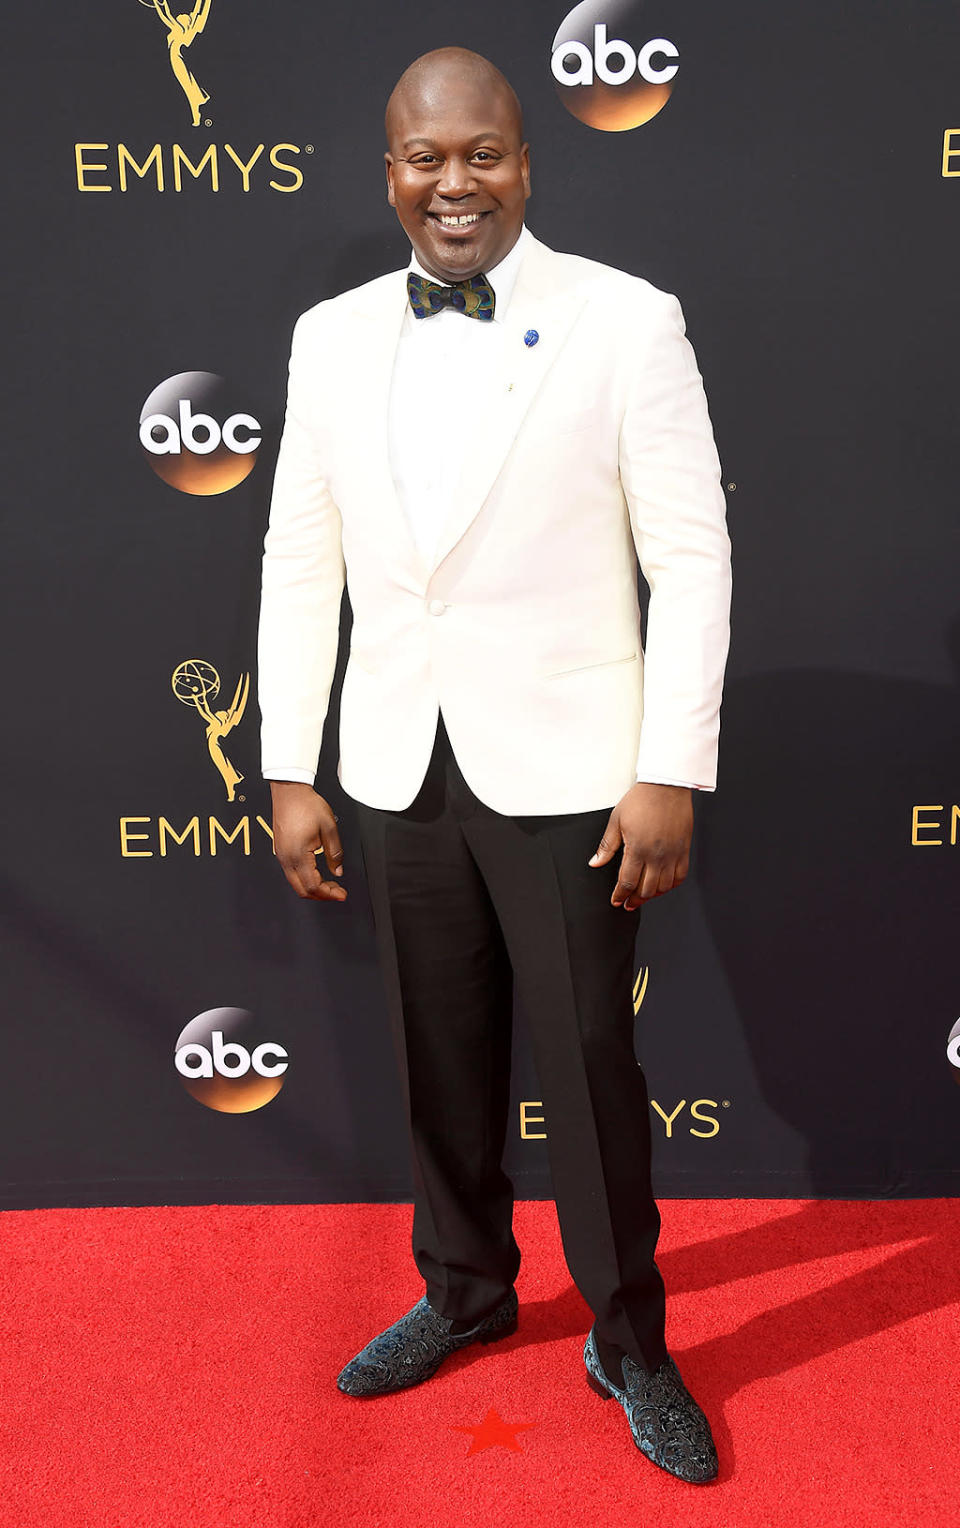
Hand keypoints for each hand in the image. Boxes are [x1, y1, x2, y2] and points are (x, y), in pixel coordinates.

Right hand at [269, 781, 346, 901]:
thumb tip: (338, 871)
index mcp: (298, 855)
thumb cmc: (306, 804)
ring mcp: (282, 855)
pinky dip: (305, 879)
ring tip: (330, 884)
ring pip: (296, 883)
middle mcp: (286, 858)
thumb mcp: (329, 827)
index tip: (342, 894)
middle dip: (321, 895)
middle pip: (302, 890)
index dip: (329, 894)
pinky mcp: (281, 850)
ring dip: (313, 887)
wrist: (289, 791)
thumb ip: (335, 853)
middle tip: (337, 892)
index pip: (313, 886)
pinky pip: (291, 873)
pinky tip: (317, 874)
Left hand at [588, 783, 692, 910]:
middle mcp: (656, 855)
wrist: (665, 786)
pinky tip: (662, 885)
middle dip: (634, 899)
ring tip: (643, 896)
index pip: (627, 882)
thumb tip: (595, 862)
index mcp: (637, 849)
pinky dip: (671, 885)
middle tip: (627, 903)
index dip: (620, 895)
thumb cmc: (640, 800)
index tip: (616, 900)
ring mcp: (672, 854)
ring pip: (663, 887)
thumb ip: (607, 846)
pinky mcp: (684, 850)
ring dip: (651, 895)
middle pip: (645, 889)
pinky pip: (680, 876)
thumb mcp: (616, 821)